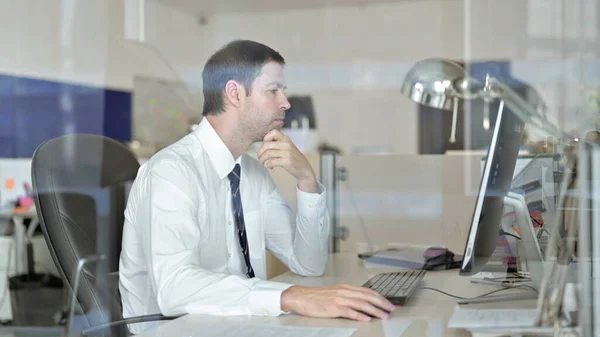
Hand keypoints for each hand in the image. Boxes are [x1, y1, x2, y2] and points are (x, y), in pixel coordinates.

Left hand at [257, 130, 317, 192]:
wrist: (304, 169)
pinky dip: (268, 165)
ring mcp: (287, 153)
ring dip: (262, 160)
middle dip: (260, 152)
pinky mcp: (287, 161)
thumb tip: (263, 143)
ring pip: (268, 154)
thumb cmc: (293, 158)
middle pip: (267, 145)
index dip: (266, 138)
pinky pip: (272, 162)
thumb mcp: (287, 147)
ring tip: (263, 163)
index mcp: (286, 139)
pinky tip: (270, 167)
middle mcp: (287, 144)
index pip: (273, 132)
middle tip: (259, 157)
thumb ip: (277, 143)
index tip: (264, 145)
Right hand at [280, 284, 396, 321]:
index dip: (380, 297)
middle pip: (368, 296)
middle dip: (382, 303)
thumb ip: (348, 296)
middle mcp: (344, 291)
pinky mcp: (333, 307)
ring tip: (383, 315)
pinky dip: (360, 315)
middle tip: (391, 309)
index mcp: (346, 287)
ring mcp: (339, 299)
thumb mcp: (335, 292)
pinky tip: (367, 319)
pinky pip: (349, 311)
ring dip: (375, 310)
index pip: (367, 291)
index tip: (389, 303)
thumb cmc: (316, 297)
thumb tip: (362, 302)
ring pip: (361, 303)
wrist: (301, 297)